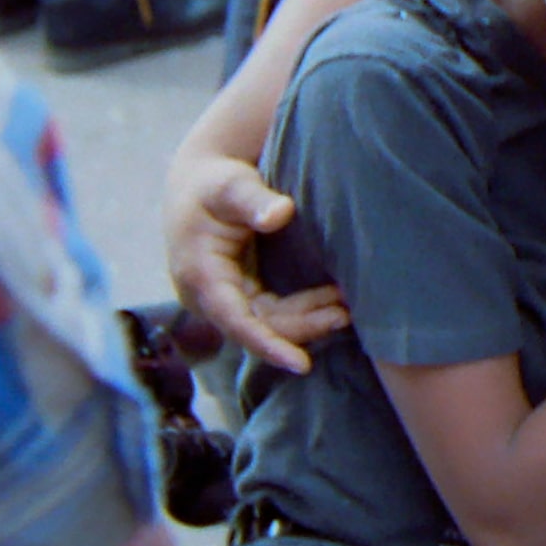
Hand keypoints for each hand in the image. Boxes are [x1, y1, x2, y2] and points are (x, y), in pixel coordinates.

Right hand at [165, 151, 347, 374]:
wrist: (199, 181)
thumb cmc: (214, 182)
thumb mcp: (231, 185)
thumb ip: (254, 200)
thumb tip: (281, 213)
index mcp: (199, 276)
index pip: (236, 321)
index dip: (269, 344)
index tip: (302, 364)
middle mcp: (206, 296)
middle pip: (258, 327)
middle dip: (302, 328)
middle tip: (344, 315)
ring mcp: (222, 298)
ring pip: (267, 324)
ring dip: (306, 321)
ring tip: (346, 311)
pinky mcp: (237, 295)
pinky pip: (269, 314)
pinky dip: (300, 311)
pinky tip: (331, 302)